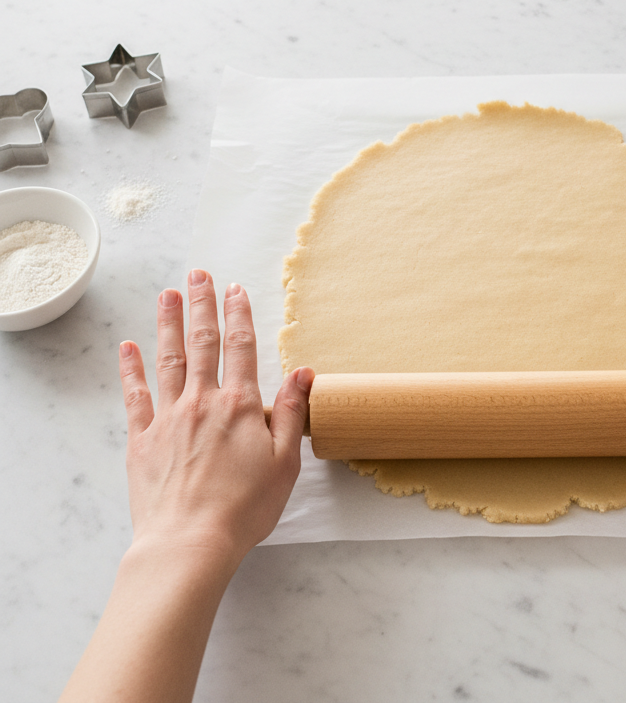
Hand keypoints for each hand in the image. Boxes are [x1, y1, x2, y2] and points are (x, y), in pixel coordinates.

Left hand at [118, 269, 312, 567]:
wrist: (189, 543)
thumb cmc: (244, 507)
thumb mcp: (285, 460)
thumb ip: (292, 411)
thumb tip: (304, 371)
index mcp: (241, 405)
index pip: (241, 348)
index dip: (239, 315)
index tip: (236, 289)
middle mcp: (203, 402)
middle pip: (203, 344)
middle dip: (202, 306)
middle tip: (198, 275)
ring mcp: (169, 418)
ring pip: (169, 360)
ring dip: (168, 325)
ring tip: (167, 295)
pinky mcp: (142, 440)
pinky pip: (135, 396)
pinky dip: (131, 370)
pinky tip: (128, 347)